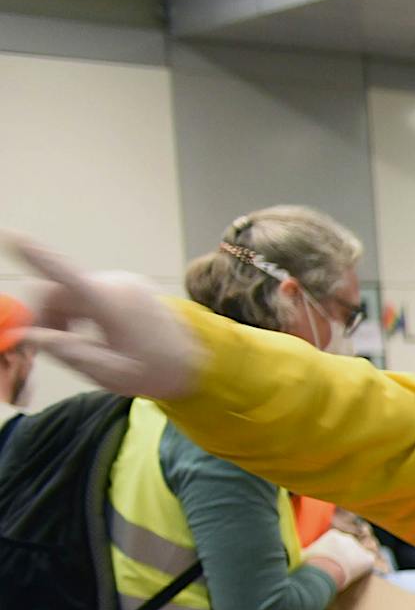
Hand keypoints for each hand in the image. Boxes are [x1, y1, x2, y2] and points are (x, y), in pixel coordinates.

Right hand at [3, 236, 202, 398]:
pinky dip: (81, 311)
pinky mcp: (129, 286)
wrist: (200, 364)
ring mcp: (125, 282)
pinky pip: (91, 293)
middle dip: (46, 314)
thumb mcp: (108, 372)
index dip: (36, 257)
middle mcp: (118, 284)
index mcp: (112, 304)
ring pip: (73, 292)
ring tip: (79, 346)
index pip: (66, 275)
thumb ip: (67, 352)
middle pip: (60, 290)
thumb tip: (29, 336)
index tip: (13, 237)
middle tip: (48, 346)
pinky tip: (94, 335)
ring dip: (64, 315)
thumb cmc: (155, 373)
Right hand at [304, 527, 378, 590]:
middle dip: (343, 559)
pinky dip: (364, 570)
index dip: (333, 555)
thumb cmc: (309, 564)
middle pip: (348, 549)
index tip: (328, 564)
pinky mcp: (367, 559)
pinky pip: (368, 564)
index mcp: (333, 534)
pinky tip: (358, 577)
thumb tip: (288, 551)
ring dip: (353, 564)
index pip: (336, 544)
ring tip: (345, 576)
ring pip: (358, 556)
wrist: (323, 571)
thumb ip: (300, 551)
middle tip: (337, 571)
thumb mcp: (301, 554)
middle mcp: (347, 538)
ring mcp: (359, 548)